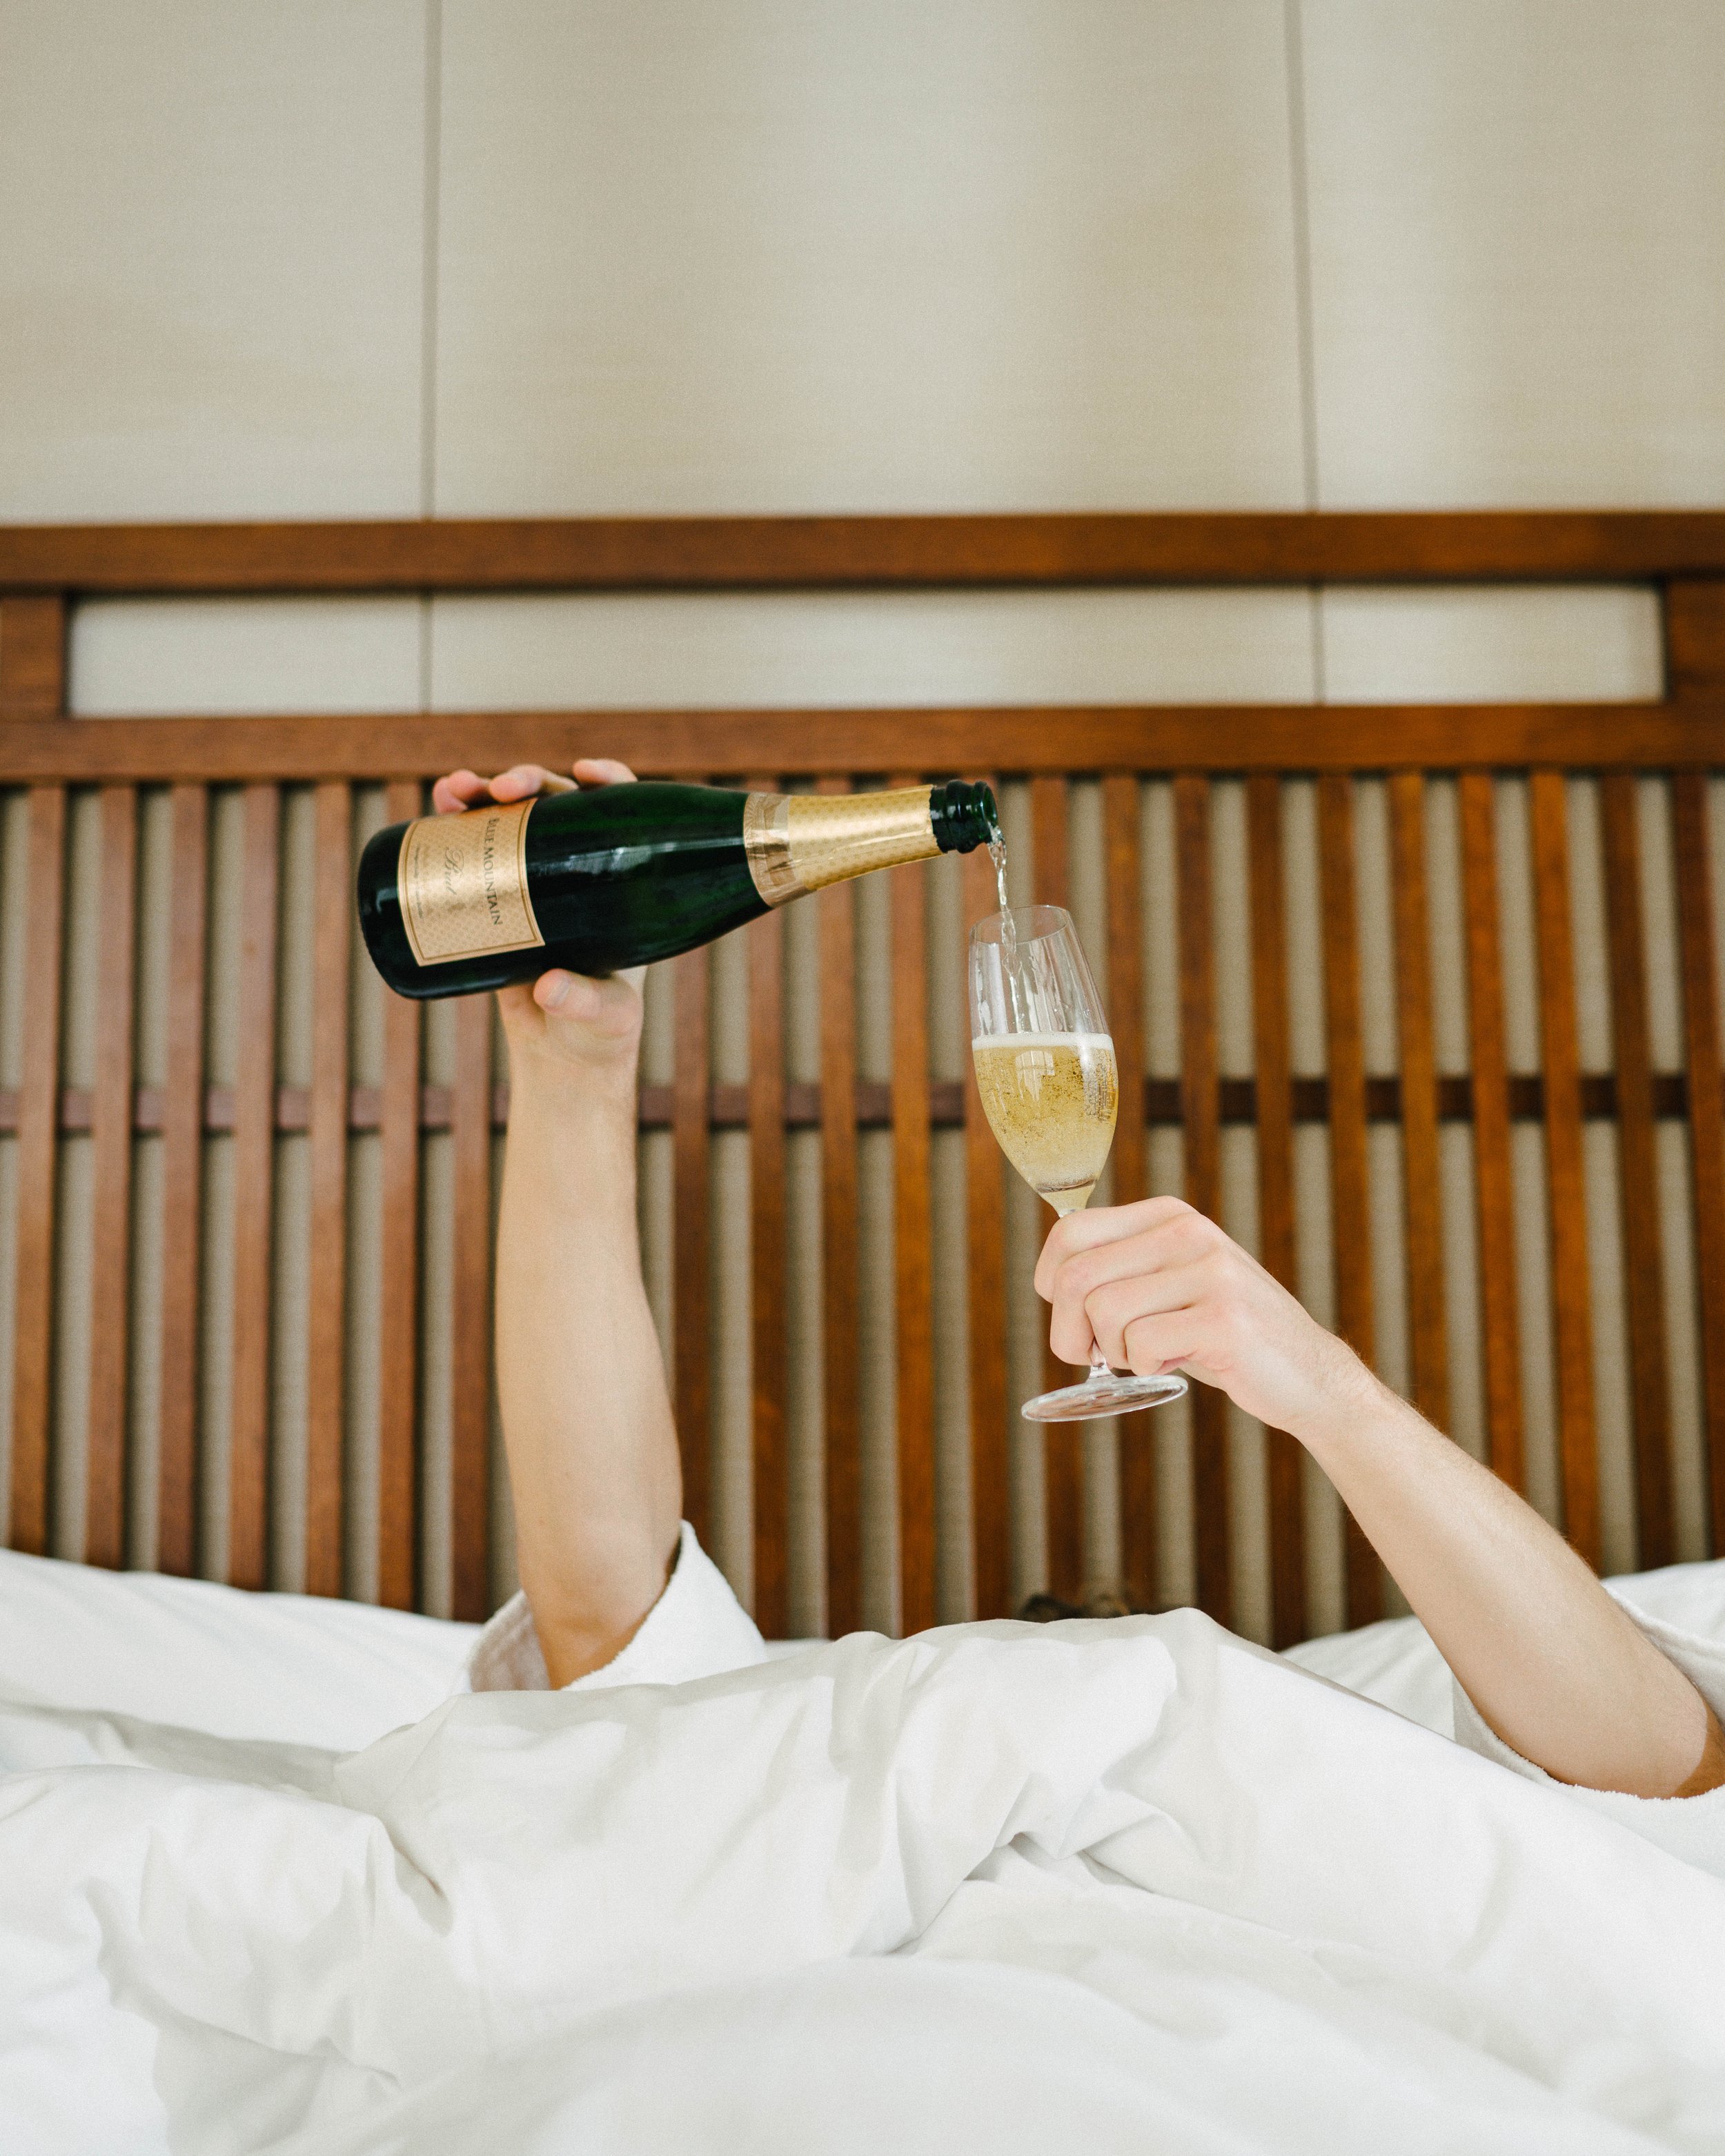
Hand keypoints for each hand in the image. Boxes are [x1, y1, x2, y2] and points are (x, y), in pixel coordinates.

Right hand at [430, 758, 644, 1084]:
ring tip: (452, 790)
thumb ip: (582, 1003)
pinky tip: (439, 809)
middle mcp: (582, 874)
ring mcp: (538, 885)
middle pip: (559, 807)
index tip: (587, 774)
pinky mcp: (499, 903)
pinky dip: (458, 826)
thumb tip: (548, 987)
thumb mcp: (603, 1017)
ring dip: (482, 793)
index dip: (609, 784)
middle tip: (503, 789)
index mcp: (620, 885)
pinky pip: (479, 853)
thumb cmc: (599, 1035)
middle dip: (529, 783)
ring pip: (512, 822)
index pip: (621, 818)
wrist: (561, 1058)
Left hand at [1034, 1197, 1383, 1444]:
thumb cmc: (1220, 1337)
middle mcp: (1188, 1232)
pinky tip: (1181, 1363)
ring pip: (1104, 1314)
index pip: (1069, 1232)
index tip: (1074, 1318)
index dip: (1051, 1284)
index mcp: (1168, 1216)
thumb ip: (1118, 1271)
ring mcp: (1210, 1271)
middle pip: (1075, 1277)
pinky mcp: (1224, 1318)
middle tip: (1098, 1357)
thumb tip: (1051, 1280)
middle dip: (1070, 1333)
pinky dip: (1146, 1369)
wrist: (1307, 1375)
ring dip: (1114, 1353)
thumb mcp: (1169, 1286)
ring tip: (1152, 1355)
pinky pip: (1141, 1346)